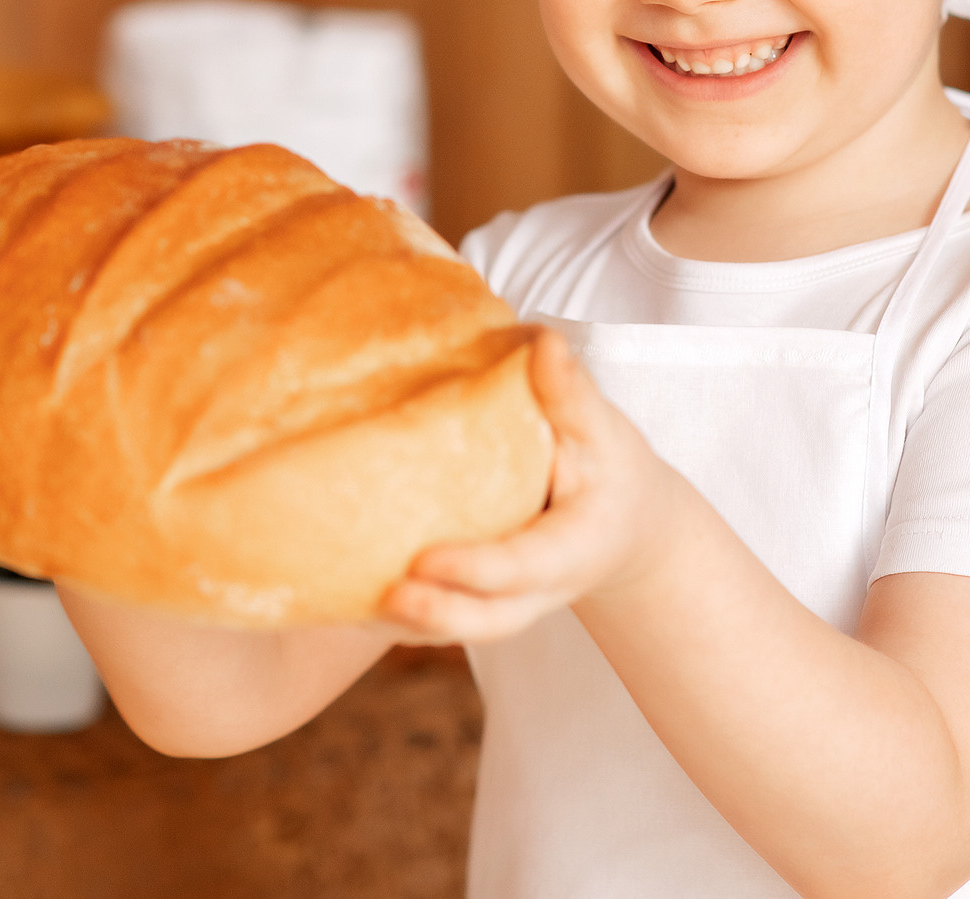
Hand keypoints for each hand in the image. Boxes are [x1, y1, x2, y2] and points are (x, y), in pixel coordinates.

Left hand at [380, 330, 682, 644]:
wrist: (625, 527)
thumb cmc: (610, 470)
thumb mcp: (603, 430)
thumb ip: (571, 393)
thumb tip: (544, 340)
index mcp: (573, 548)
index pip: (524, 565)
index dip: (477, 569)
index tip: (426, 560)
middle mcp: (540, 590)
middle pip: (489, 620)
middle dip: (439, 614)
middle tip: (387, 597)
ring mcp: (510, 605)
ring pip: (459, 629)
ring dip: (410, 625)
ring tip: (350, 608)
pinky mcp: (481, 604)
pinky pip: (440, 621)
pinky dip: (398, 620)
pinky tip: (344, 600)